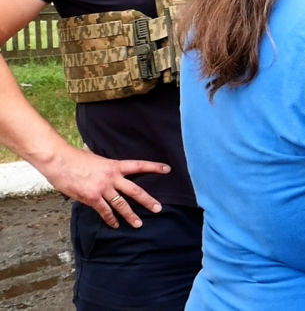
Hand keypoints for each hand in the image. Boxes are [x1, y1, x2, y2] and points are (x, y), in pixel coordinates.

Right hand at [39, 146, 167, 227]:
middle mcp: (112, 178)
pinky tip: (116, 225)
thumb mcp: (94, 156)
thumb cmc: (75, 158)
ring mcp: (102, 189)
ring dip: (130, 215)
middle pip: (135, 191)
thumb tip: (100, 155)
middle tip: (158, 208)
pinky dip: (110, 219)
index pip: (139, 166)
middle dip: (148, 201)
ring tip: (139, 224)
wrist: (59, 161)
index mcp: (114, 165)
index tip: (167, 169)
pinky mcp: (91, 198)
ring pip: (121, 205)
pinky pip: (104, 211)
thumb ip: (103, 163)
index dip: (154, 167)